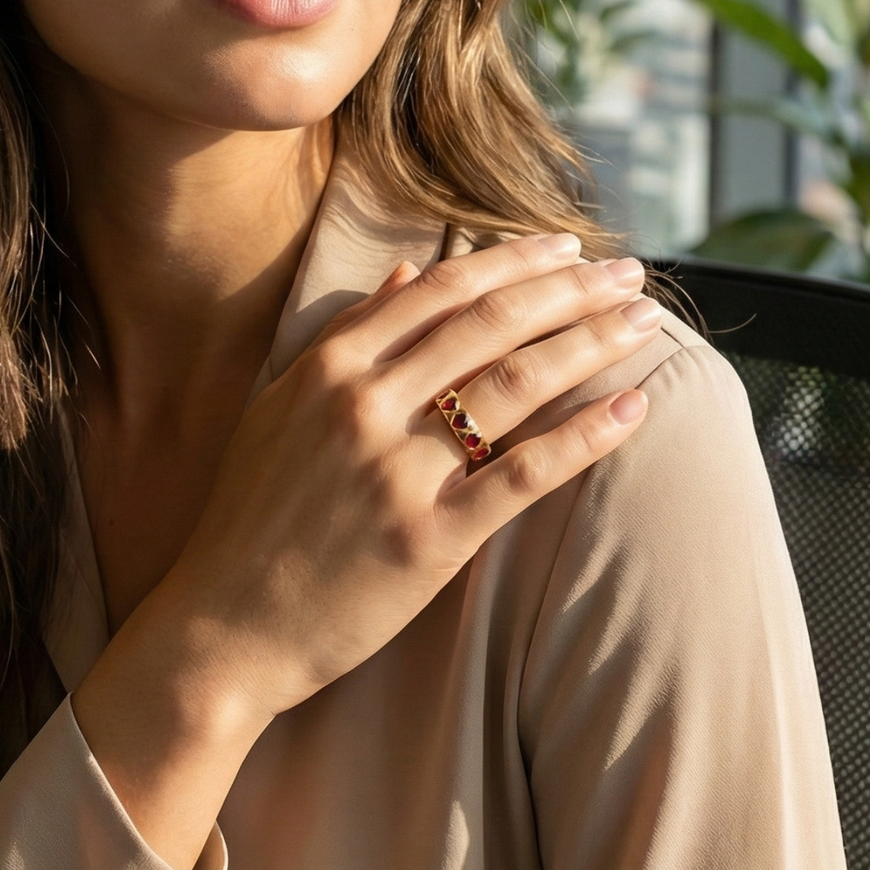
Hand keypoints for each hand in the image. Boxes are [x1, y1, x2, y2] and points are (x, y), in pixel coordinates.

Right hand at [73, 233, 659, 869]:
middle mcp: (365, 404)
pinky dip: (584, 436)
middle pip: (490, 325)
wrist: (225, 623)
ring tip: (645, 321)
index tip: (566, 245)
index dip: (513, 260)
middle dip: (570, 289)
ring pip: (515, 384)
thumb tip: (404, 269)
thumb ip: (342, 334)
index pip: (441, 289)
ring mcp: (398, 470)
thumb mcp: (280, 405)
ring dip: (590, 343)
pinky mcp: (430, 537)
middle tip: (629, 270)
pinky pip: (523, 473)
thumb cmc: (252, 513)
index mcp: (329, 366)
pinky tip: (633, 406)